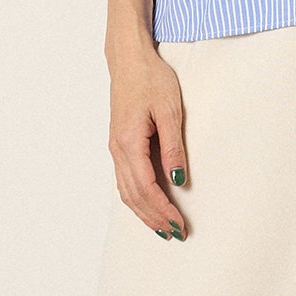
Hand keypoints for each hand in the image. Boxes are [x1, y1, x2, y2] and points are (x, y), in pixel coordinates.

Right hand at [106, 46, 189, 238]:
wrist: (129, 60)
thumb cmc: (151, 80)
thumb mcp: (170, 111)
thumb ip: (173, 148)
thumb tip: (178, 180)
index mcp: (129, 142)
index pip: (145, 188)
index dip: (162, 210)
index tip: (179, 225)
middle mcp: (118, 149)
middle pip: (133, 196)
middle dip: (154, 219)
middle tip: (176, 234)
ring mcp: (116, 148)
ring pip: (126, 191)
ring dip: (144, 213)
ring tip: (164, 228)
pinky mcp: (119, 145)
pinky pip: (125, 180)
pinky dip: (137, 199)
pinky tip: (149, 207)